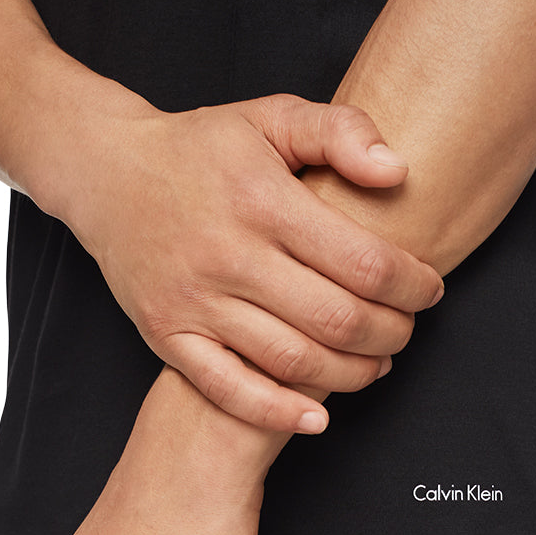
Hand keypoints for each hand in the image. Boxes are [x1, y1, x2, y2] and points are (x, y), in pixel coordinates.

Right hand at [61, 92, 443, 433]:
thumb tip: (398, 172)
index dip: (412, 286)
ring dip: (352, 374)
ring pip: (294, 361)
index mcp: (263, 201)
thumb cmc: (201, 149)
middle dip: (391, 333)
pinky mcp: (169, 336)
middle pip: (338, 320)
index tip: (428, 289)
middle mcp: (229, 255)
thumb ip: (340, 132)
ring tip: (376, 364)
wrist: (106, 173)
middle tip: (405, 329)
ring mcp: (195, 302)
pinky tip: (317, 417)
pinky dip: (279, 412)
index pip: (365, 263)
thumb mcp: (271, 117)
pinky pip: (230, 390)